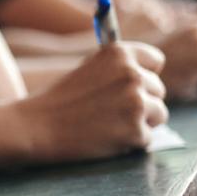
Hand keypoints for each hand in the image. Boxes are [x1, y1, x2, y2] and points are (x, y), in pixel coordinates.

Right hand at [17, 42, 168, 161]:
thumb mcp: (88, 68)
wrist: (37, 127)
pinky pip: (147, 137)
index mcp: (120, 53)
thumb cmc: (60, 99)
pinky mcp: (136, 132)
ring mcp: (136, 103)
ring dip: (141, 121)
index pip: (155, 61)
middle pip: (158, 89)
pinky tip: (107, 138)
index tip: (130, 85)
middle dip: (142, 101)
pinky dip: (131, 142)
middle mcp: (132, 74)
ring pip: (159, 113)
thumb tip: (147, 73)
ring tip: (111, 124)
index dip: (144, 74)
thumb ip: (118, 68)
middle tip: (112, 111)